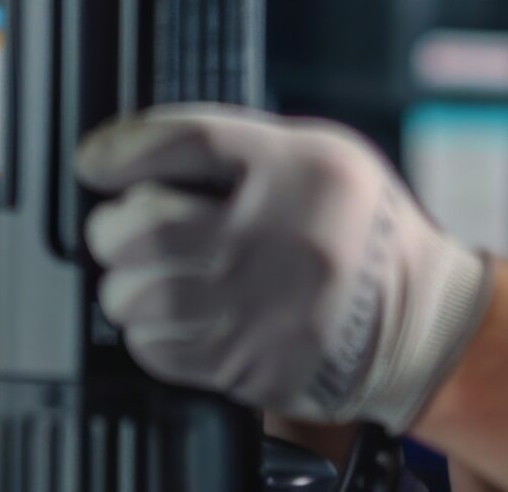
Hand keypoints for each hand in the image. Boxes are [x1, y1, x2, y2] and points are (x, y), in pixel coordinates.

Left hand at [76, 105, 491, 431]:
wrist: (413, 316)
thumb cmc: (354, 227)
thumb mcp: (316, 156)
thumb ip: (237, 148)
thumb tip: (133, 153)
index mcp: (298, 169)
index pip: (188, 143)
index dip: (124, 149)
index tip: (94, 160)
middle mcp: (279, 237)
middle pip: (147, 225)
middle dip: (114, 226)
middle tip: (122, 226)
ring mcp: (264, 308)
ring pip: (139, 294)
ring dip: (126, 284)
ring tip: (148, 275)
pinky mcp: (250, 365)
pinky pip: (158, 348)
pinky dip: (149, 331)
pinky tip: (173, 317)